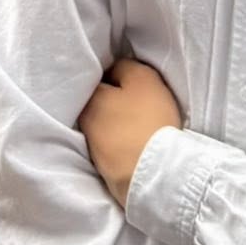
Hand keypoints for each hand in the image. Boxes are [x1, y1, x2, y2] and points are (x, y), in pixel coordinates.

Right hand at [79, 58, 182, 206]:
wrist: (152, 177)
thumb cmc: (122, 135)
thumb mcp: (95, 105)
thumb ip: (90, 89)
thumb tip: (92, 87)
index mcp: (143, 73)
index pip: (112, 66)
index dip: (94, 81)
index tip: (82, 97)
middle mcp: (158, 88)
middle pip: (121, 89)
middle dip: (104, 100)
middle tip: (86, 114)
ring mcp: (163, 115)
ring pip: (128, 111)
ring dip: (114, 119)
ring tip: (97, 132)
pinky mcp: (163, 138)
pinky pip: (136, 129)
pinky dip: (125, 135)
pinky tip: (112, 145)